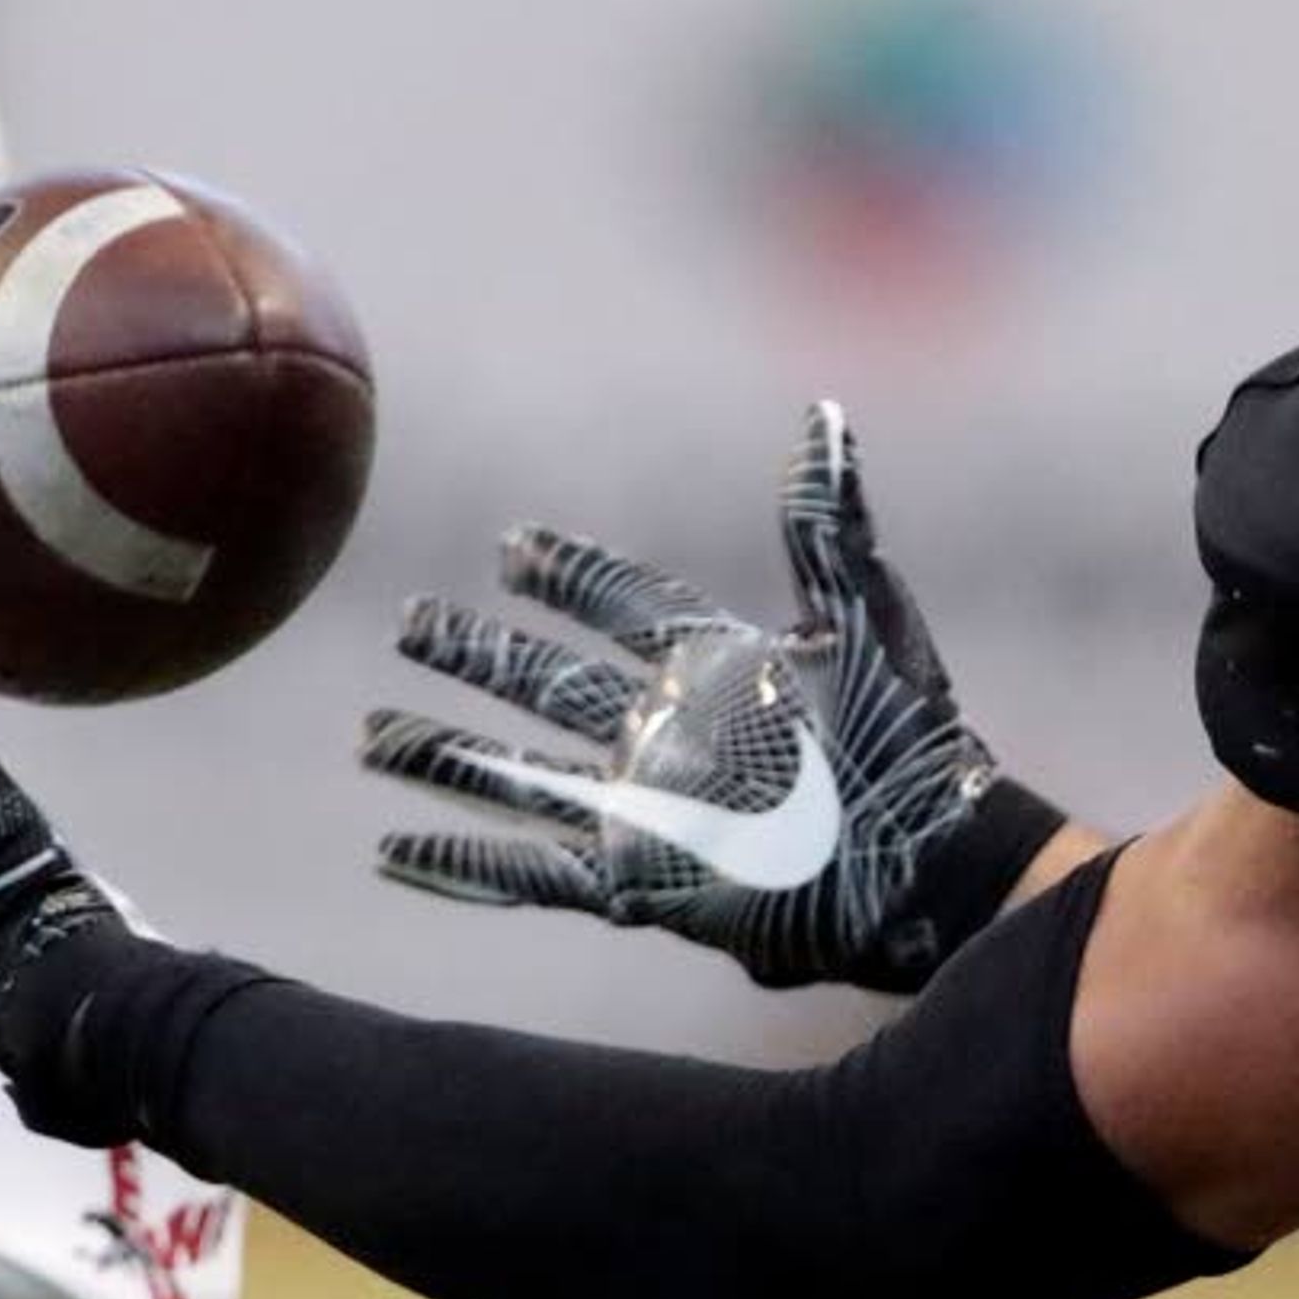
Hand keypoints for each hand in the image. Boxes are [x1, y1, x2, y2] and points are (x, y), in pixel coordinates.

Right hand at [367, 401, 1053, 989]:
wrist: (928, 864)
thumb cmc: (910, 737)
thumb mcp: (862, 614)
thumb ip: (826, 518)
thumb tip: (824, 412)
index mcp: (719, 667)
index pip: (623, 606)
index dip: (569, 576)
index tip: (512, 546)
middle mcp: (671, 736)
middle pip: (549, 684)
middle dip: (478, 655)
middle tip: (412, 622)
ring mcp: (650, 813)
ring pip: (518, 775)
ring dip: (444, 756)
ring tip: (369, 735)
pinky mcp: (641, 885)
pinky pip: (529, 871)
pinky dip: (459, 861)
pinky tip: (394, 849)